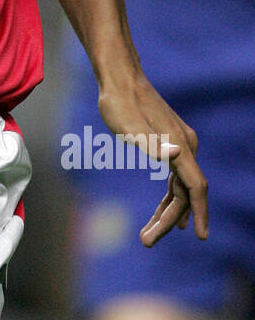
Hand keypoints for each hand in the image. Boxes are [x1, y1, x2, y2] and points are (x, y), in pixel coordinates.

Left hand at [97, 72, 207, 246]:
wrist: (119, 78)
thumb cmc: (119, 101)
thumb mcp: (128, 125)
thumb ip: (150, 142)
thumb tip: (175, 154)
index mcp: (179, 146)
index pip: (195, 187)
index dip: (199, 213)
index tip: (200, 237)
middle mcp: (185, 147)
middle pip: (186, 193)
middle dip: (170, 220)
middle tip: (146, 241)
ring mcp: (179, 145)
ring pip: (181, 188)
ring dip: (168, 213)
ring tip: (148, 235)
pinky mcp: (170, 144)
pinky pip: (176, 178)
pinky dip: (170, 198)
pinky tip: (163, 212)